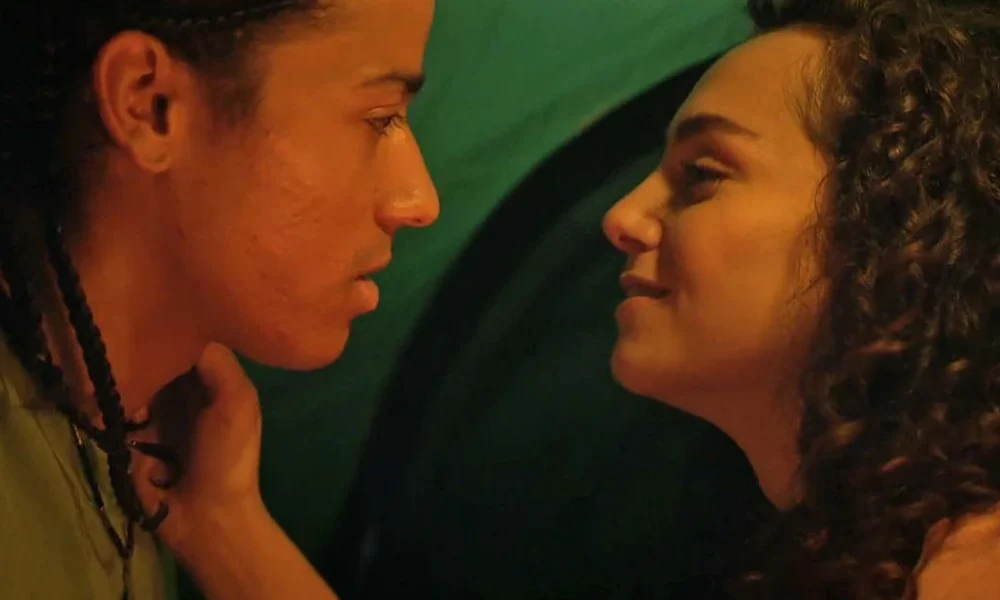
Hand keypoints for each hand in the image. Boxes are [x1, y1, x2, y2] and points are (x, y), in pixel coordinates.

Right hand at [130, 343, 267, 555]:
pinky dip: (112, 409)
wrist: (207, 518)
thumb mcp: (237, 400)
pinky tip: (119, 415)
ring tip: (133, 396)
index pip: (188, 335)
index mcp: (213, 376)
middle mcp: (183, 387)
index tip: (153, 319)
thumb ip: (216, 361)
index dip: (172, 327)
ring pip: (131, 378)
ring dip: (127, 383)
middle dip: (143, 356)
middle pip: (154, 354)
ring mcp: (154, 410)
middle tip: (135, 361)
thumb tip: (183, 326)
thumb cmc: (228, 457)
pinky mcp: (129, 434)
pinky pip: (113, 409)